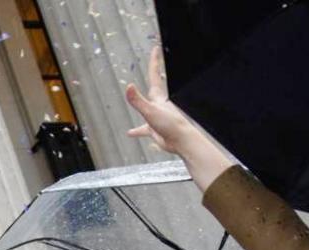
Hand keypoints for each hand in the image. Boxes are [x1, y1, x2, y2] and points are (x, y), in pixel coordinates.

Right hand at [123, 47, 233, 188]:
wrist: (180, 141)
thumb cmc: (170, 125)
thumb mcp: (150, 112)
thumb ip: (138, 101)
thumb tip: (129, 87)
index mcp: (158, 98)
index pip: (154, 75)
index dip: (154, 61)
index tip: (155, 49)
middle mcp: (158, 105)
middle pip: (153, 86)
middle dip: (152, 75)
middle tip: (152, 65)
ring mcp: (157, 116)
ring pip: (147, 108)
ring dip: (141, 104)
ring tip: (137, 102)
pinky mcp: (155, 129)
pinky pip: (143, 129)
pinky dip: (137, 130)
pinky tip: (131, 133)